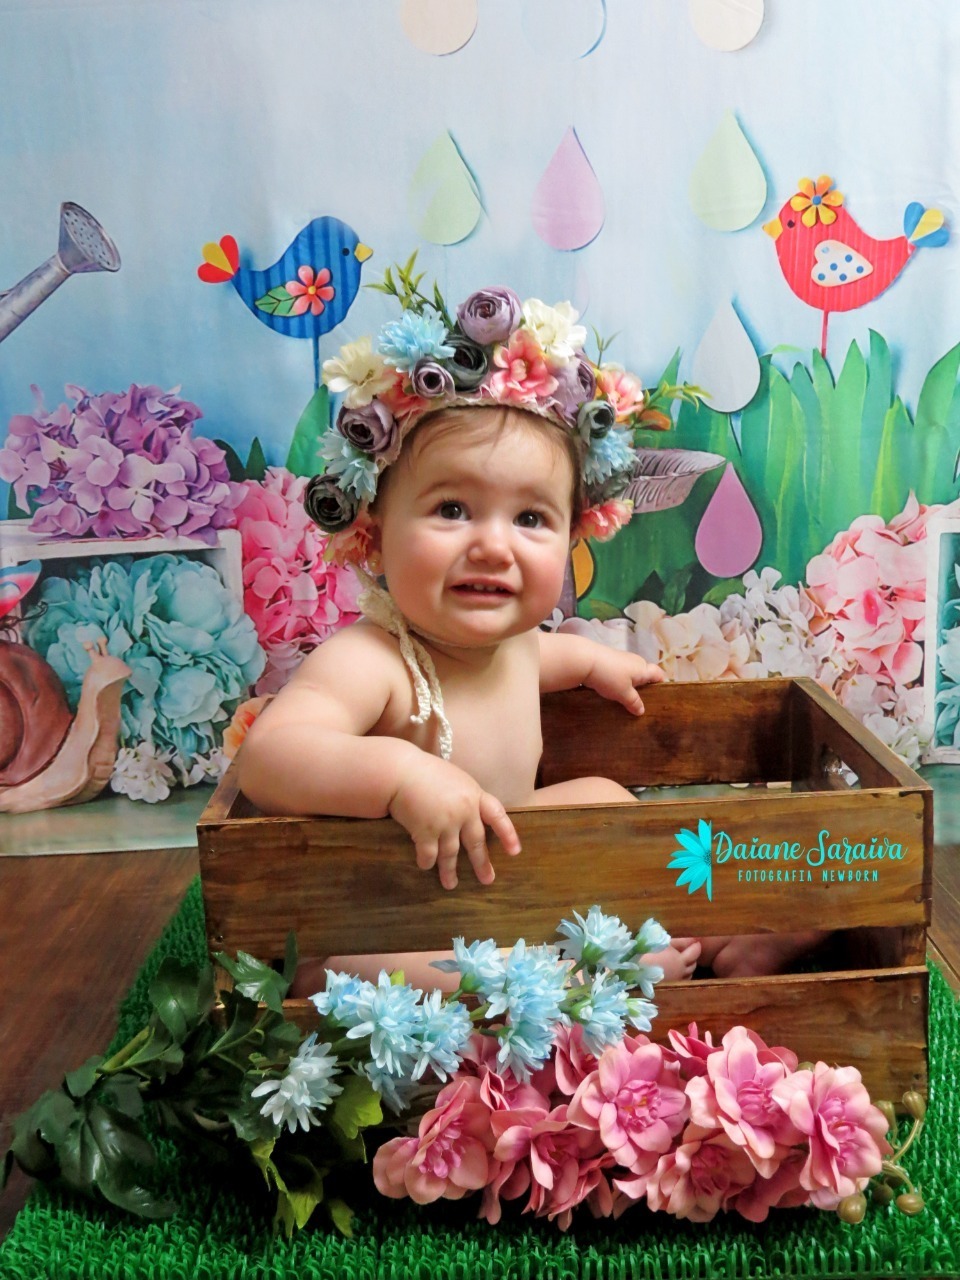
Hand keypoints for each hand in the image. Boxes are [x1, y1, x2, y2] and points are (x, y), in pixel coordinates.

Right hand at [388, 754, 520, 889]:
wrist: (400, 771)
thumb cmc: (424, 772)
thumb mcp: (454, 779)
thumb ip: (465, 798)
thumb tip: (469, 816)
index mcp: (474, 794)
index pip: (497, 815)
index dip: (508, 834)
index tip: (515, 851)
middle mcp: (464, 810)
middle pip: (476, 841)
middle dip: (481, 863)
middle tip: (488, 880)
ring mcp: (446, 822)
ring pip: (451, 854)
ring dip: (450, 871)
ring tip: (451, 884)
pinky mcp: (426, 832)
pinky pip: (429, 855)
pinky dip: (427, 862)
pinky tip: (426, 866)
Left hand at [585, 648, 664, 714]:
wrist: (585, 660)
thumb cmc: (610, 677)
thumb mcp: (623, 694)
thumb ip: (634, 702)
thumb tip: (642, 710)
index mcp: (643, 668)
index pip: (659, 674)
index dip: (661, 684)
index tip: (659, 696)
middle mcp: (635, 661)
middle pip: (645, 673)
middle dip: (644, 686)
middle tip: (641, 702)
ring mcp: (621, 659)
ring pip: (631, 673)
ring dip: (630, 684)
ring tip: (626, 698)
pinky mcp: (609, 659)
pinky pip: (619, 672)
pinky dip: (619, 680)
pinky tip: (612, 690)